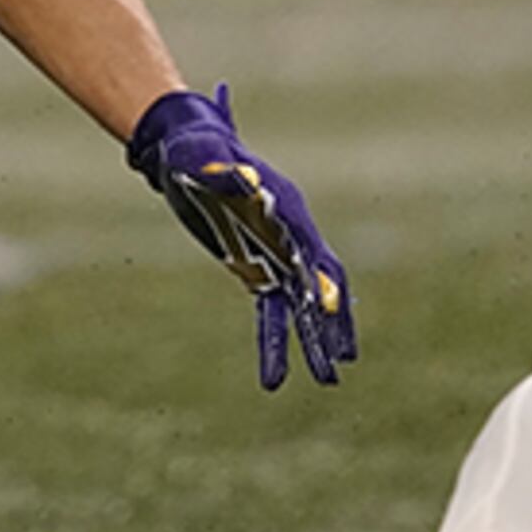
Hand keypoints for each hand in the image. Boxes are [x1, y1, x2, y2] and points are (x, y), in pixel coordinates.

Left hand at [127, 87, 353, 389]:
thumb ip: (224, 169)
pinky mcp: (256, 269)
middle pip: (321, 280)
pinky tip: (276, 377)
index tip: (329, 305)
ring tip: (328, 381)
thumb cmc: (195, 150)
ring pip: (303, 304)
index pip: (310, 246)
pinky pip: (272, 311)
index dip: (320, 274)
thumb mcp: (201, 157)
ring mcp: (276, 254)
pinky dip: (277, 341)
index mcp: (285, 207)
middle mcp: (289, 234)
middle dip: (333, 320)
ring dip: (315, 340)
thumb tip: (246, 180)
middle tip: (344, 358)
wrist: (187, 153)